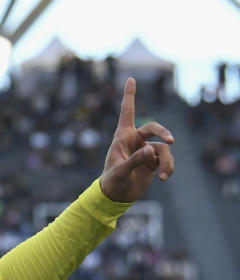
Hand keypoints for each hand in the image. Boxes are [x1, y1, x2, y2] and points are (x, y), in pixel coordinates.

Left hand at [99, 78, 173, 202]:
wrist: (116, 197)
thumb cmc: (112, 182)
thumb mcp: (121, 171)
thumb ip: (135, 160)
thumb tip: (151, 150)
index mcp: (122, 137)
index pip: (127, 112)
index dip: (130, 96)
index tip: (130, 78)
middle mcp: (135, 140)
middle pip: (154, 128)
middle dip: (163, 133)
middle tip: (170, 140)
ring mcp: (145, 150)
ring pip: (163, 148)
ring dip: (166, 161)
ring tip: (163, 176)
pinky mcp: (153, 161)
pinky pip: (166, 159)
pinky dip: (167, 168)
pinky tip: (164, 178)